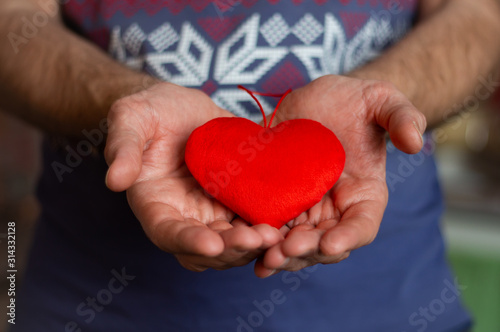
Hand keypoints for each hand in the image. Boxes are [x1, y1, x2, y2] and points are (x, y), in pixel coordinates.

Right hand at [104, 82, 282, 270]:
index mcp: (156, 204)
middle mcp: (186, 216)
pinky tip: (289, 221)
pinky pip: (256, 219)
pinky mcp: (239, 199)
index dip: (189, 241)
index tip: (212, 242)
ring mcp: (214, 211)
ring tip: (277, 234)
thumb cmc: (151, 112)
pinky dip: (271, 224)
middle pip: (208, 246)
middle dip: (232, 248)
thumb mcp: (130, 118)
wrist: (182, 109)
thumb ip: (123, 147)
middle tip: (258, 238)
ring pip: (235, 240)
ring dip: (255, 243)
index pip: (168, 233)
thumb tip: (115, 180)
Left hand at [254, 75, 425, 276]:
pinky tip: (241, 244)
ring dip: (279, 254)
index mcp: (364, 195)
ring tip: (263, 257)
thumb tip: (415, 142)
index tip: (330, 243)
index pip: (361, 227)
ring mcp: (304, 209)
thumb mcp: (382, 100)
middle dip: (306, 251)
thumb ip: (402, 117)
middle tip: (285, 250)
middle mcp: (334, 211)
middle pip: (323, 244)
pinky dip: (257, 240)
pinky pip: (268, 226)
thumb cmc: (356, 101)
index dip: (348, 238)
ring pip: (293, 243)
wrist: (319, 101)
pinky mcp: (277, 201)